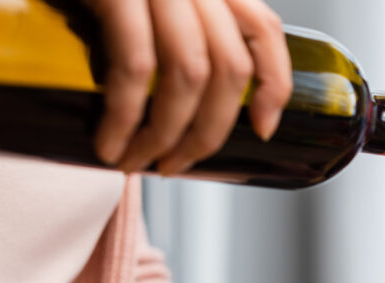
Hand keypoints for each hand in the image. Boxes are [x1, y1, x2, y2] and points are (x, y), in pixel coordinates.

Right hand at [86, 0, 292, 173]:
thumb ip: (185, 30)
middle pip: (229, 69)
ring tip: (139, 162)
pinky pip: (134, 68)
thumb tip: (196, 107)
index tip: (262, 131)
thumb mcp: (151, 1)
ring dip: (166, 133)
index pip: (265, 31)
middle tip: (177, 165)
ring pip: (189, 76)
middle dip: (208, 132)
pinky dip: (125, 116)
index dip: (274, 85)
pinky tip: (110, 144)